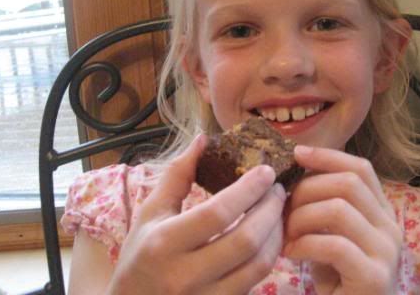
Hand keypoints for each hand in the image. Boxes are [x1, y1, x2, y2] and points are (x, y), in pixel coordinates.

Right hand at [107, 134, 286, 294]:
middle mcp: (185, 275)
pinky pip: (256, 281)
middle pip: (246, 240)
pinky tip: (270, 237)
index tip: (267, 171)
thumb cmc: (140, 256)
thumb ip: (177, 175)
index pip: (217, 213)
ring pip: (259, 265)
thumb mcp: (150, 213)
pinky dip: (269, 256)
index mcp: (164, 243)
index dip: (248, 190)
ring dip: (276, 233)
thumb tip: (203, 138)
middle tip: (278, 190)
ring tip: (278, 211)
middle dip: (270, 210)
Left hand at [283, 146, 401, 294]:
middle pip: (349, 183)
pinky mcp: (374, 277)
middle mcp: (391, 228)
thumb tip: (291, 176)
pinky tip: (292, 255)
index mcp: (382, 214)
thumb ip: (321, 209)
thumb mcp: (329, 237)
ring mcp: (386, 253)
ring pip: (339, 208)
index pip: (361, 169)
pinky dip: (305, 244)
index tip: (297, 154)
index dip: (328, 156)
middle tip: (283, 208)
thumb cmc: (338, 283)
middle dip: (307, 189)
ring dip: (302, 217)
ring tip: (286, 234)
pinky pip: (335, 245)